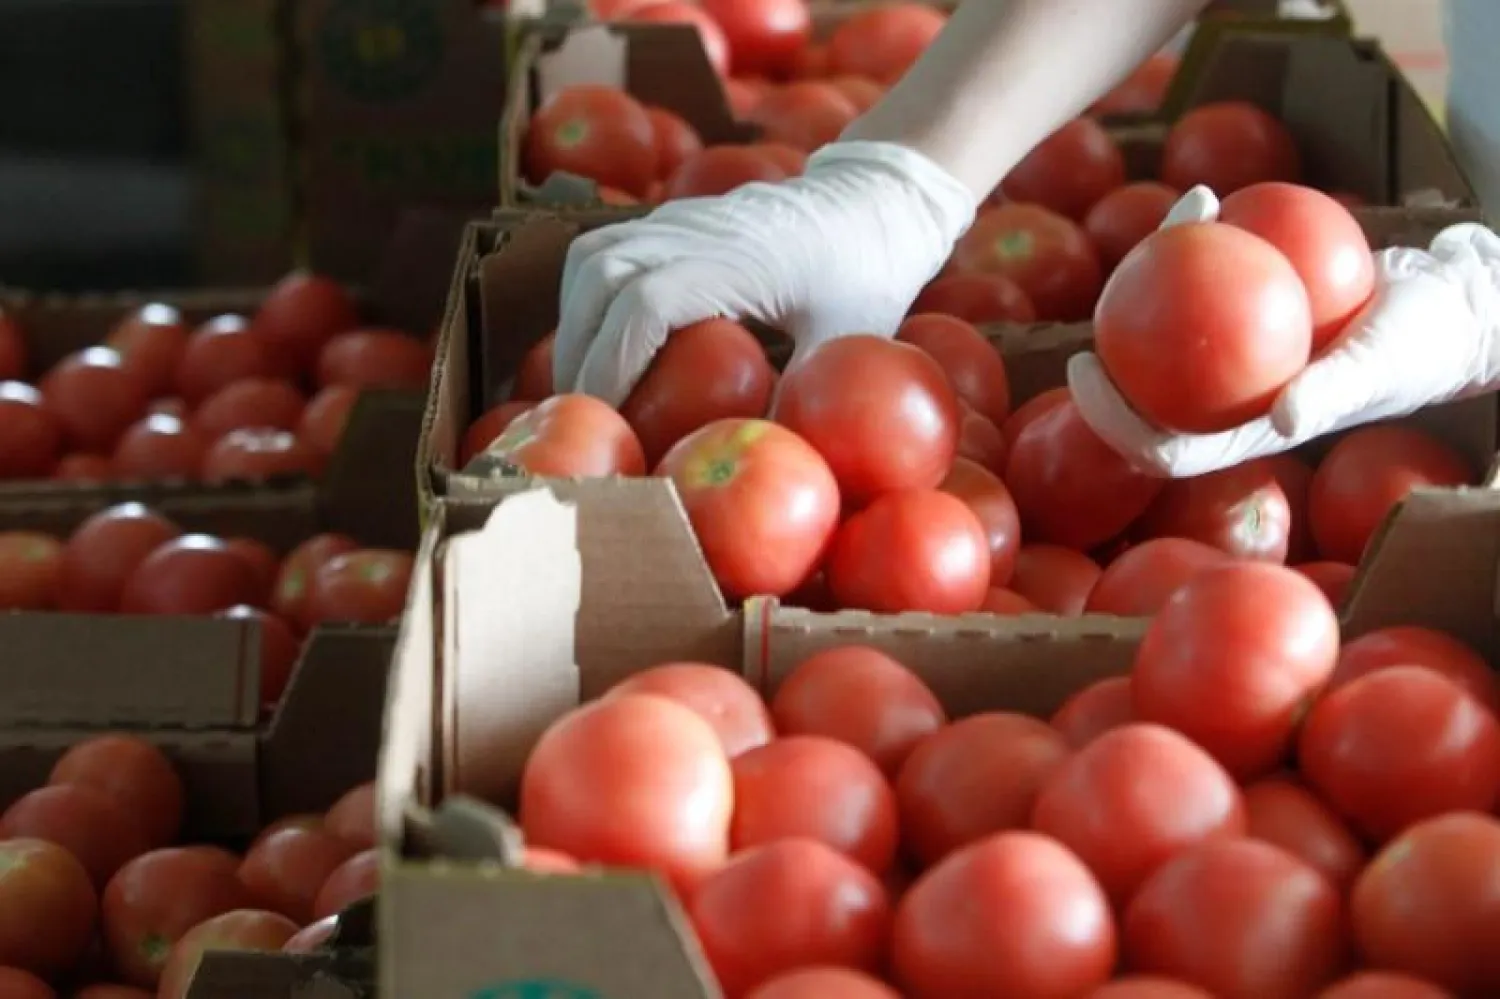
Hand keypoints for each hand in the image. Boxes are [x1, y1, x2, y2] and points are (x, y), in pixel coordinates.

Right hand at [552, 141, 975, 406]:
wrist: (880, 195)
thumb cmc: (873, 269)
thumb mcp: (849, 341)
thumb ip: (802, 396)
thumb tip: (757, 463)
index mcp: (735, 259)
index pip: (642, 305)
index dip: (611, 363)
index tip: (604, 418)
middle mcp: (694, 230)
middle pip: (597, 278)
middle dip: (578, 352)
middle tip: (581, 414)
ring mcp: (679, 218)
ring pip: (590, 259)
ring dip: (576, 322)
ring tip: (582, 383)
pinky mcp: (674, 219)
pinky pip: (604, 248)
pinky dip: (588, 297)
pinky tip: (600, 342)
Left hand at [1067, 186, 1499, 476]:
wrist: (1455, 305)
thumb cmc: (1424, 345)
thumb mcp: (1381, 365)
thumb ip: (1331, 394)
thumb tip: (1280, 418)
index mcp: (1247, 433)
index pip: (1160, 447)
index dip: (1113, 423)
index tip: (1084, 372)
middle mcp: (1234, 401)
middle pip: (1147, 392)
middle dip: (1108, 360)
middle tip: (1094, 307)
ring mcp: (1242, 357)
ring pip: (1173, 328)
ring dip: (1153, 281)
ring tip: (1159, 225)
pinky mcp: (1256, 312)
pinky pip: (1211, 280)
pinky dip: (1206, 241)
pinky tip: (1205, 197)